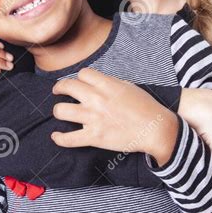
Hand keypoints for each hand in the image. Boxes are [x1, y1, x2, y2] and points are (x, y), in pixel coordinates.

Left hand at [51, 68, 178, 164]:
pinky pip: (69, 139)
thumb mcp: (129, 87)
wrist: (155, 129)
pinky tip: (56, 136)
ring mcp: (93, 118)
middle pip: (67, 87)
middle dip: (59, 88)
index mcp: (107, 85)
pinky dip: (60, 138)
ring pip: (61, 111)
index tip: (78, 83)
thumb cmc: (146, 107)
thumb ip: (111, 83)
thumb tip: (98, 82)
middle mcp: (96, 99)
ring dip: (58, 111)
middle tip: (58, 91)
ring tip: (59, 112)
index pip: (82, 74)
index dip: (79, 78)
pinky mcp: (94, 137)